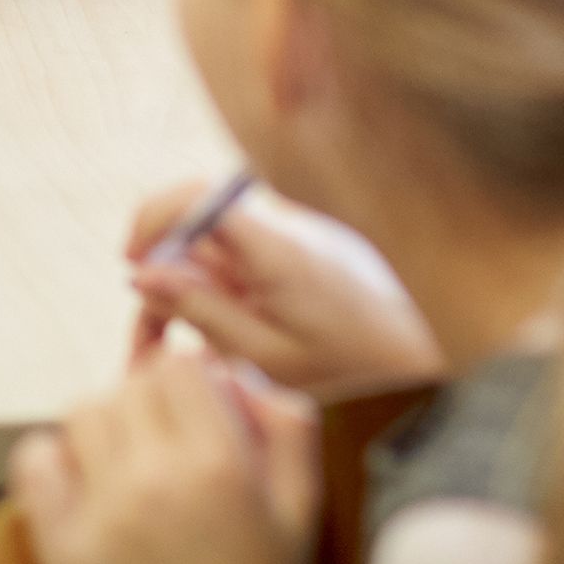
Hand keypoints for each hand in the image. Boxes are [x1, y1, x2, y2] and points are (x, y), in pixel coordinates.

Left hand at [10, 345, 316, 563]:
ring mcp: (103, 512)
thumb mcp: (300, 516)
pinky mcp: (61, 543)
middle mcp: (157, 482)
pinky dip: (54, 460)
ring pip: (82, 412)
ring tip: (129, 464)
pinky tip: (85, 485)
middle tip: (166, 441)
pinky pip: (36, 459)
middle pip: (129, 386)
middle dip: (149, 402)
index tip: (196, 407)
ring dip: (104, 427)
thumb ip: (287, 432)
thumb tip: (239, 373)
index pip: (179, 366)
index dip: (188, 379)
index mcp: (222, 469)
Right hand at [126, 182, 442, 394]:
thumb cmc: (356, 367)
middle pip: (196, 228)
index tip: (131, 264)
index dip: (152, 221)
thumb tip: (141, 275)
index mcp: (276, 247)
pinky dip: (221, 298)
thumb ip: (203, 313)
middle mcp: (284, 228)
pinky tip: (223, 347)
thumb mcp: (269, 357)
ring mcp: (295, 237)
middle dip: (162, 277)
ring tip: (182, 360)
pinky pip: (243, 264)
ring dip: (189, 295)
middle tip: (149, 343)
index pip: (197, 197)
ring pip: (215, 250)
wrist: (431, 359)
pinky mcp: (303, 253)